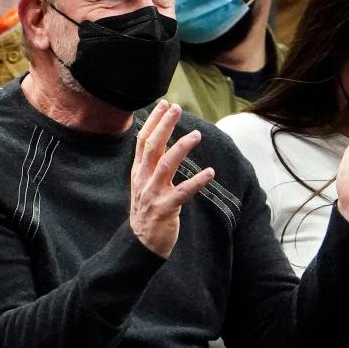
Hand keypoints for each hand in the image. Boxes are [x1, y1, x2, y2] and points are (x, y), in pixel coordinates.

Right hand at [130, 100, 213, 257]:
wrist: (141, 243)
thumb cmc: (147, 211)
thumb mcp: (144, 185)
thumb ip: (152, 164)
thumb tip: (164, 139)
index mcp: (138, 172)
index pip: (143, 141)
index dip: (153, 122)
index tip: (164, 104)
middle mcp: (143, 180)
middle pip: (152, 147)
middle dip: (164, 126)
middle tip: (176, 108)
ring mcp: (153, 194)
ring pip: (166, 165)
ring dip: (181, 148)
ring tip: (196, 135)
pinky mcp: (166, 208)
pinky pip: (183, 192)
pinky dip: (197, 181)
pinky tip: (210, 172)